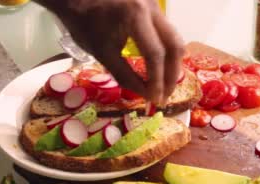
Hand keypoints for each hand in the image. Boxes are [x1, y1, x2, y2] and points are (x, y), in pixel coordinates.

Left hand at [51, 0, 184, 103]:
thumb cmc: (84, 24)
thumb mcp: (103, 54)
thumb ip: (127, 76)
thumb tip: (147, 95)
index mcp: (136, 16)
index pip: (155, 54)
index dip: (157, 80)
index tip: (156, 99)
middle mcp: (151, 7)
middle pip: (174, 46)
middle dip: (171, 75)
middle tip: (165, 96)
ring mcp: (155, 5)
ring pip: (175, 39)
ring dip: (171, 65)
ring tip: (164, 86)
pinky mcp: (154, 8)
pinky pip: (167, 34)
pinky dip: (166, 54)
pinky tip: (160, 69)